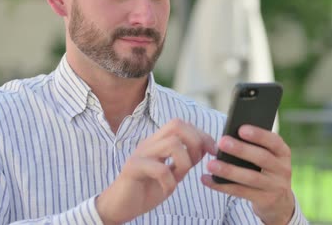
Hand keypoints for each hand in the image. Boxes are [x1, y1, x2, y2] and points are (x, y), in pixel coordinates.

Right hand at [96, 118, 216, 224]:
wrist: (119, 206)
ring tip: (179, 178)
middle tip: (197, 163)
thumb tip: (205, 149)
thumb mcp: (171, 173)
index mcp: (158, 142)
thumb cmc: (146, 189)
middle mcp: (149, 143)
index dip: (201, 134)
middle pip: (177, 125)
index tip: (212, 151)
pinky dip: (169, 182)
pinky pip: (160, 169)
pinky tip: (167, 189)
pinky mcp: (133, 168)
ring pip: (172, 143)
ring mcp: (140, 154)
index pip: (181, 124)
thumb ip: (184, 161)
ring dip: (184, 162)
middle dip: (195, 141)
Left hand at [201, 125, 294, 224]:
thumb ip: (255, 146)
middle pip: (262, 158)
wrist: (280, 201)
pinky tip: (207, 180)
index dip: (258, 135)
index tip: (241, 129)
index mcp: (282, 153)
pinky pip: (241, 192)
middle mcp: (282, 169)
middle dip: (241, 150)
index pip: (274, 141)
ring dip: (229, 171)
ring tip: (211, 164)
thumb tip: (228, 137)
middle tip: (222, 142)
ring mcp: (275, 186)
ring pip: (250, 178)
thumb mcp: (267, 156)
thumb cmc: (265, 169)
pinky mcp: (265, 200)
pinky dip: (222, 186)